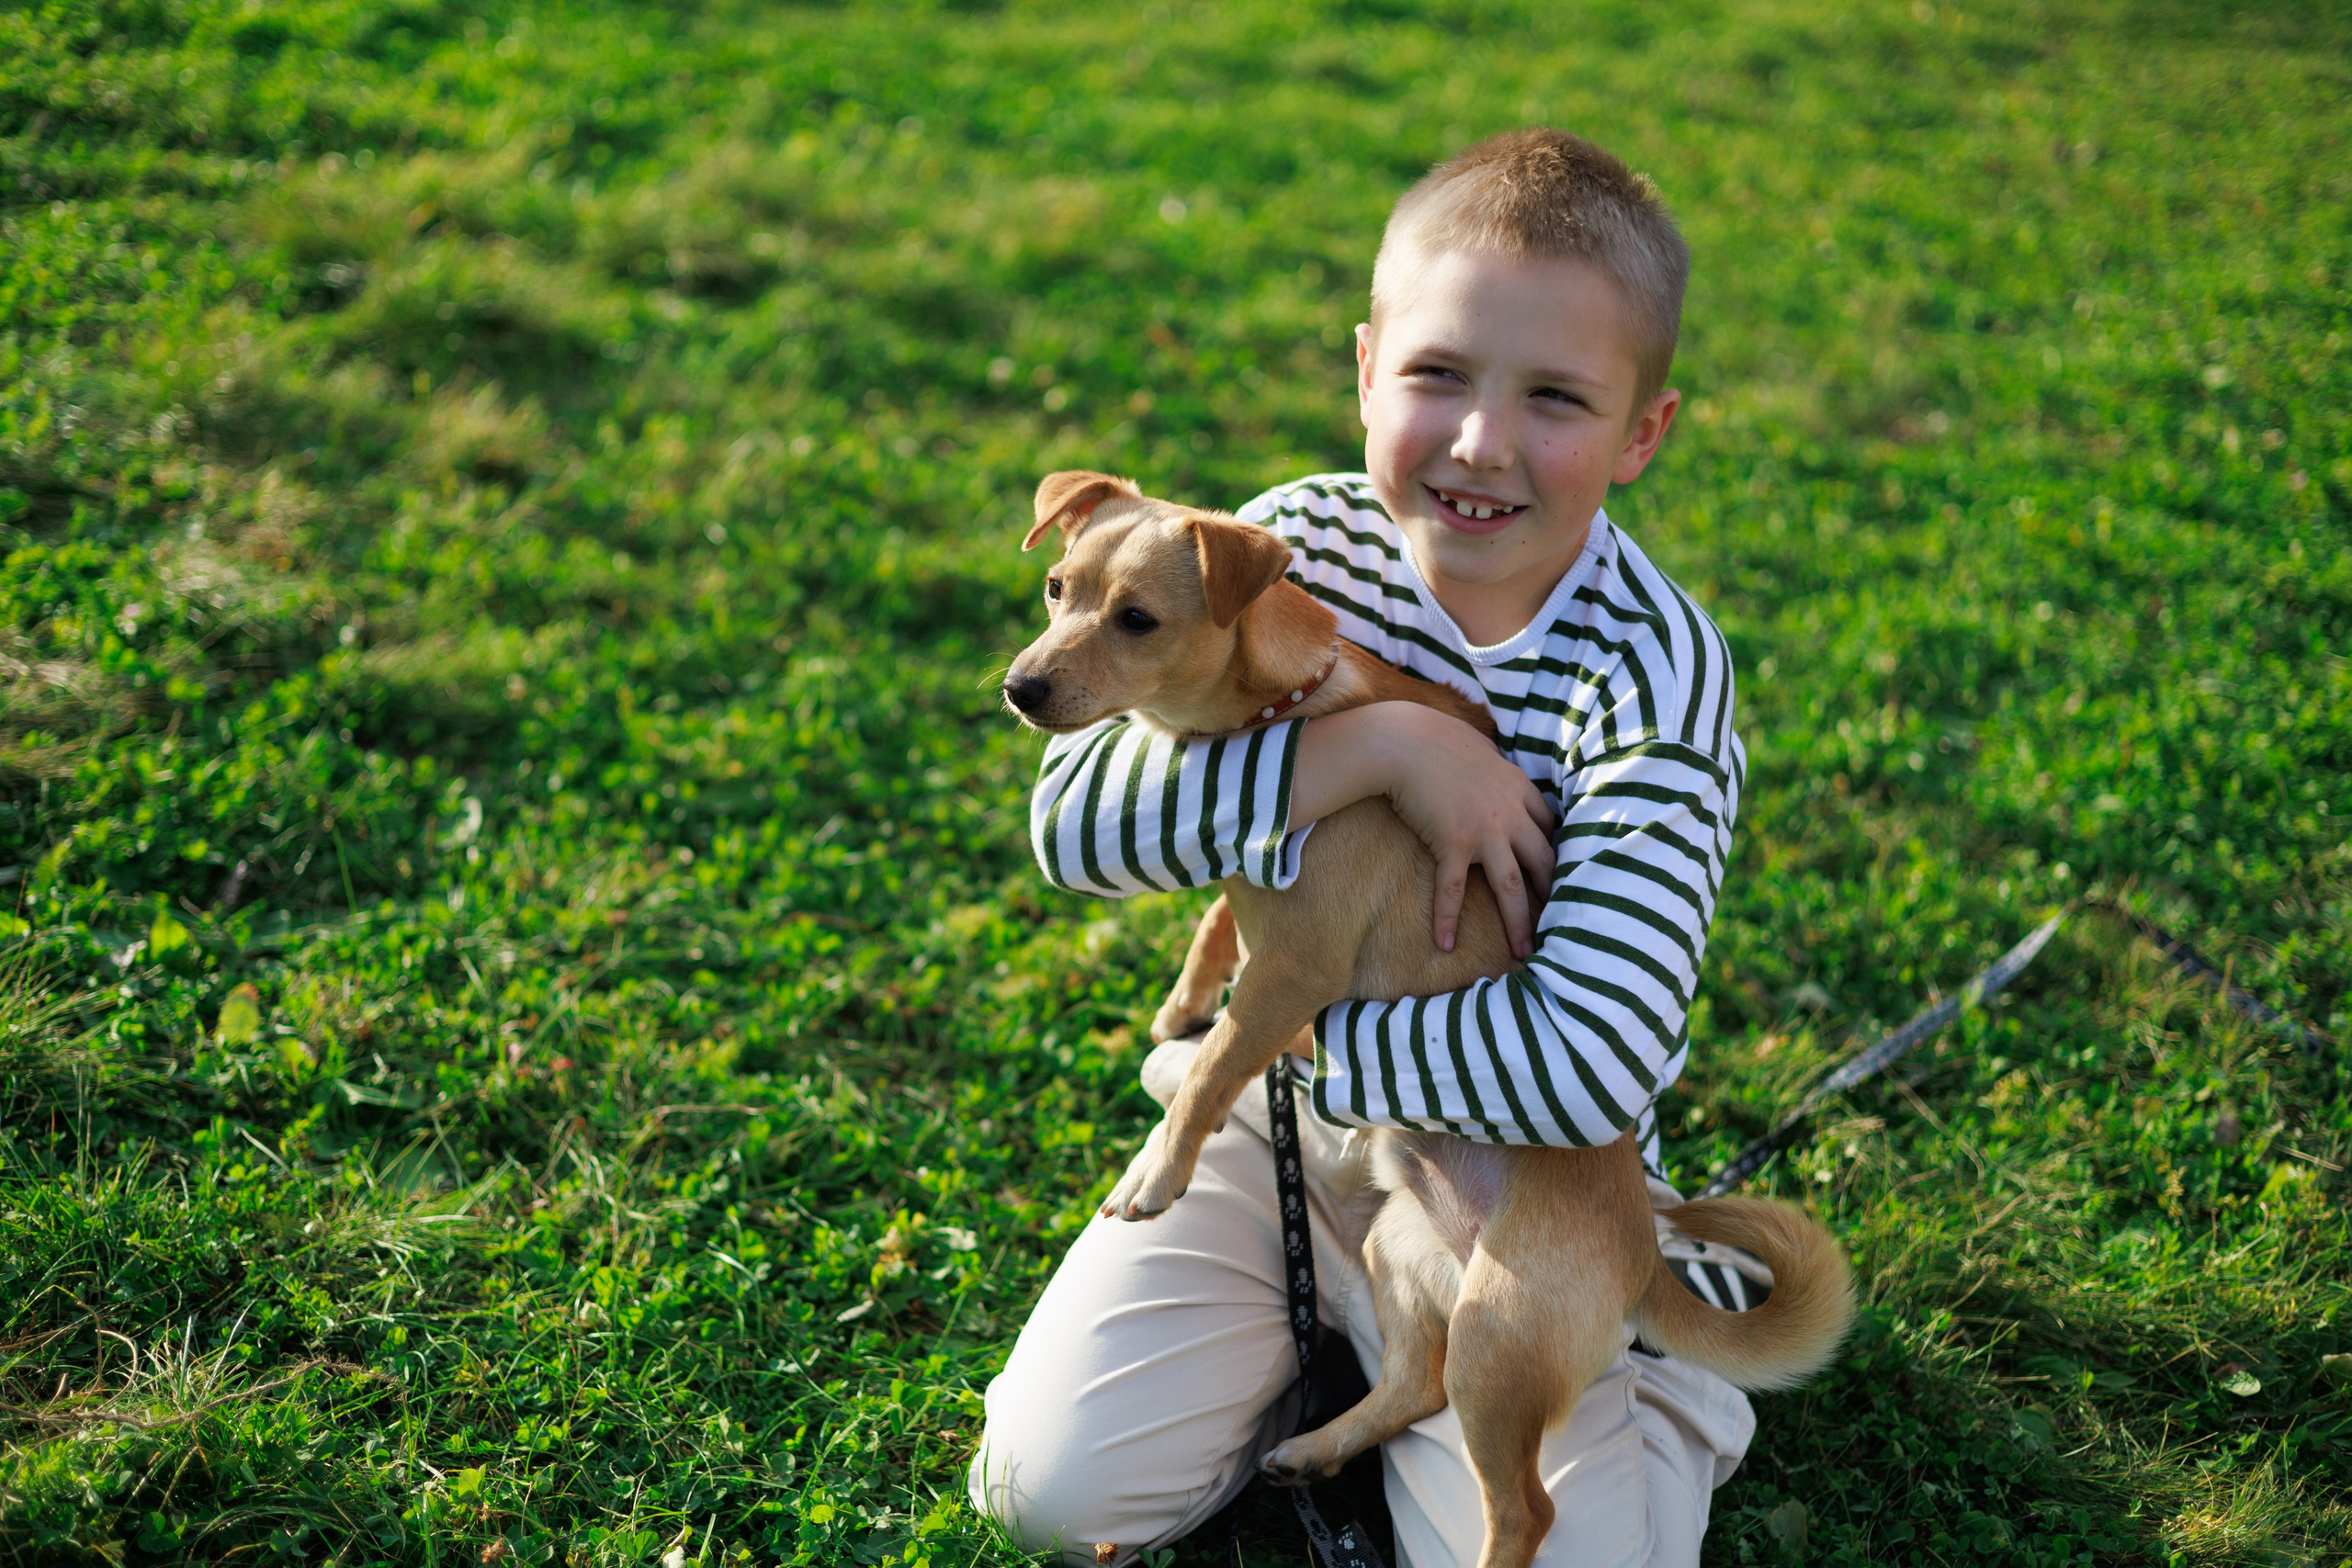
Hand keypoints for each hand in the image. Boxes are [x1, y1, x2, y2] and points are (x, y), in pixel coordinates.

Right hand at [1292, 703, 1555, 955]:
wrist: (1404, 741)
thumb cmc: (1437, 739)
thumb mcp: (1482, 749)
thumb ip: (1496, 768)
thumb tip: (1495, 767)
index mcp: (1520, 789)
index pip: (1550, 827)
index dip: (1556, 852)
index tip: (1557, 873)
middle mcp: (1511, 814)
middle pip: (1544, 863)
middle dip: (1554, 895)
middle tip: (1560, 923)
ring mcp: (1484, 831)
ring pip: (1511, 886)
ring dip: (1519, 923)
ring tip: (1524, 952)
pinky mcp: (1452, 843)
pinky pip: (1451, 889)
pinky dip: (1447, 918)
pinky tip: (1444, 944)